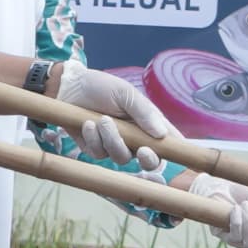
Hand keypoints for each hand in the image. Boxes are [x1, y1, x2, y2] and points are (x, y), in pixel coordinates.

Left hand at [50, 60, 168, 155]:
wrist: (68, 87)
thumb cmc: (101, 86)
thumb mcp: (126, 93)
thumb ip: (144, 113)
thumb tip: (161, 134)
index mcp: (147, 123)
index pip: (168, 140)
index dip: (176, 149)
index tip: (178, 153)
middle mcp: (134, 138)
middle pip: (150, 160)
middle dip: (149, 159)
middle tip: (143, 151)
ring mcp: (115, 145)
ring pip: (122, 158)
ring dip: (112, 140)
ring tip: (102, 120)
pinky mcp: (95, 149)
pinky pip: (99, 154)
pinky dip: (93, 139)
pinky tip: (87, 124)